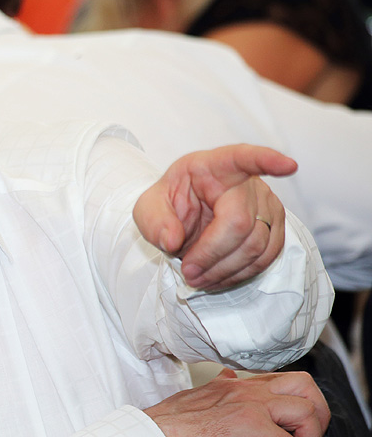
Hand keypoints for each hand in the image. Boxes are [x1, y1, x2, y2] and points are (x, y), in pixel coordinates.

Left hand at [132, 144, 295, 289]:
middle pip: (241, 223)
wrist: (182, 218)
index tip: (289, 165)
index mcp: (214, 166)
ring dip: (225, 270)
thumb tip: (171, 240)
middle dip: (213, 254)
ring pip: (257, 246)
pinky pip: (266, 257)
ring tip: (197, 279)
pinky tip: (218, 278)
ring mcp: (267, 204)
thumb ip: (155, 221)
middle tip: (188, 272)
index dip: (266, 160)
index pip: (242, 158)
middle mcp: (247, 182)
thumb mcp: (147, 208)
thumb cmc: (169, 205)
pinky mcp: (274, 227)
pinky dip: (240, 274)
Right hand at [143, 369, 329, 436]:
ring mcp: (249, 405)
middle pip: (306, 388)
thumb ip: (218, 393)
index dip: (298, 410)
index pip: (283, 382)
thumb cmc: (166, 434)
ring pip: (308, 415)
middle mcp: (244, 388)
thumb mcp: (194, 402)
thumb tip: (228, 378)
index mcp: (232, 385)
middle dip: (317, 420)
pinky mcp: (250, 427)